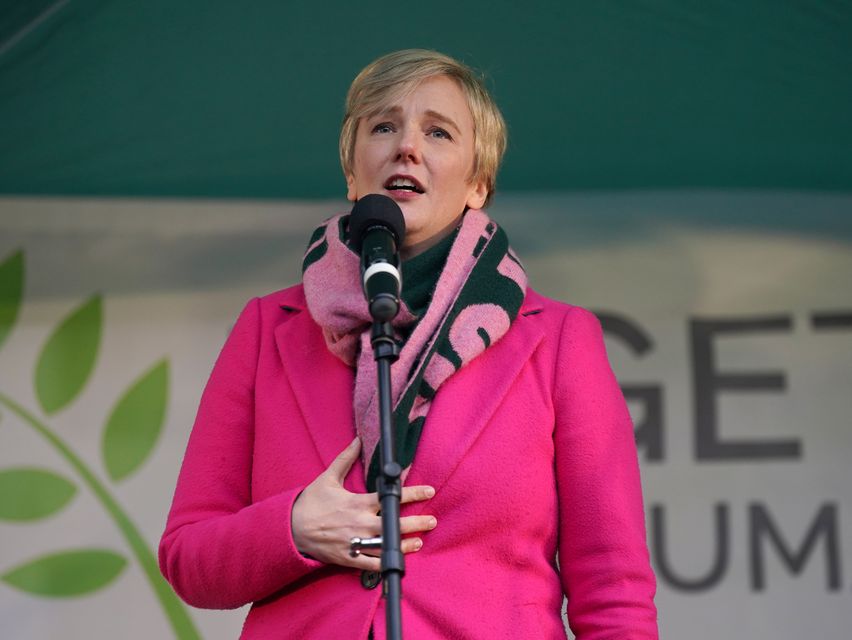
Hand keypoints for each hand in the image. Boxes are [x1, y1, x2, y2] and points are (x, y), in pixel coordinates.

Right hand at [291, 438, 436, 570]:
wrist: (291, 528)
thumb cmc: (310, 503)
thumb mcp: (328, 478)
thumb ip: (345, 459)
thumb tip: (358, 440)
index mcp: (357, 503)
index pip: (391, 497)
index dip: (413, 494)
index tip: (429, 491)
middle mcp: (360, 523)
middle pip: (394, 523)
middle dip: (416, 522)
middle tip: (432, 520)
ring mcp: (355, 542)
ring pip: (386, 545)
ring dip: (405, 544)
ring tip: (419, 541)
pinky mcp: (348, 558)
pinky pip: (371, 563)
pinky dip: (385, 562)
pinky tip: (397, 559)